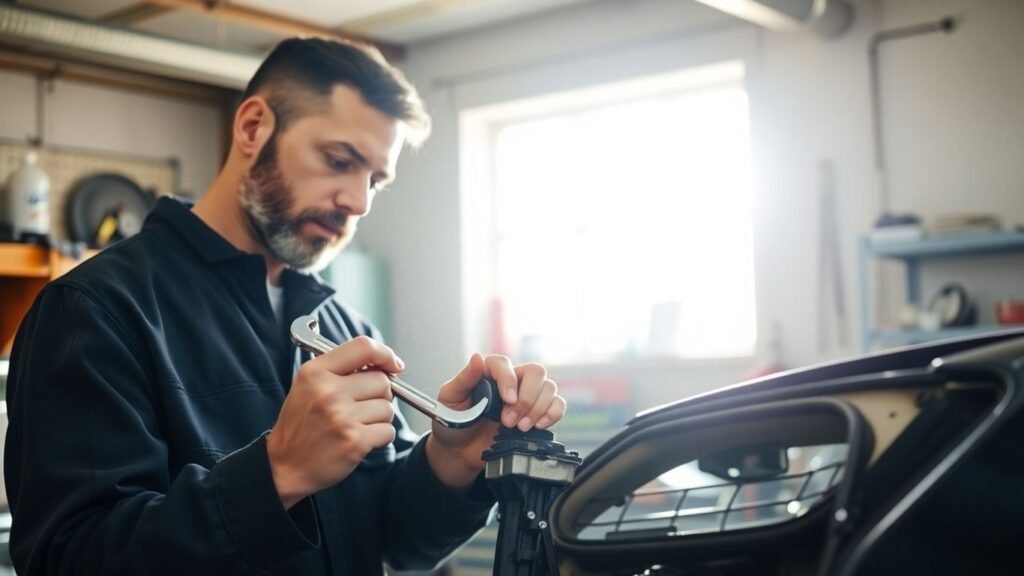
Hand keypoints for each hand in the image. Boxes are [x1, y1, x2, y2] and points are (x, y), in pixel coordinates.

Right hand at [267, 336, 402, 508]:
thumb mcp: (309, 385)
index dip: (385, 354)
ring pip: (387, 408)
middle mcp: (328, 391)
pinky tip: (359, 439)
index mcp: (316, 372)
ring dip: (379, 418)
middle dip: (379, 394)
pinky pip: (388, 430)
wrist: (285, 466)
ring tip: (356, 424)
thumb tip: (386, 364)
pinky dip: (380, 437)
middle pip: (382, 381)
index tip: (393, 365)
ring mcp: (341, 417)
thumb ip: (342, 369)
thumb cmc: (301, 424)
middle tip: (361, 407)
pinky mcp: (354, 441)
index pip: (363, 347)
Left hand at [426, 354, 566, 489]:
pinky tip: (539, 426)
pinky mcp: (537, 413)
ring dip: (538, 409)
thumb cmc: (453, 423)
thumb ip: (464, 379)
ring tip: (520, 428)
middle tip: (509, 421)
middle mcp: (511, 380)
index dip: (509, 380)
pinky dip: (553, 414)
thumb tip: (477, 358)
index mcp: (489, 372)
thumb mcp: (449, 400)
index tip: (508, 400)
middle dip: (526, 399)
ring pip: (549, 387)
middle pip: (535, 372)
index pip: (505, 364)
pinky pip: (557, 405)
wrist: (460, 452)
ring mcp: (526, 396)